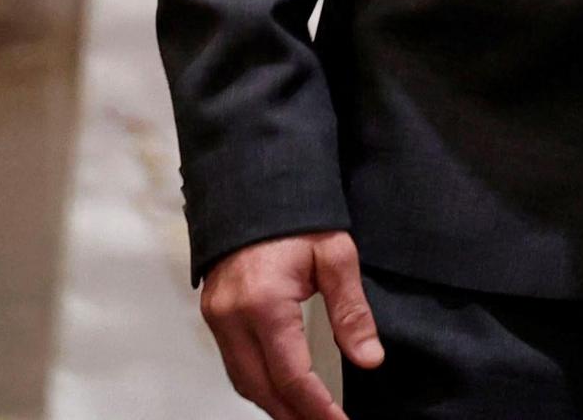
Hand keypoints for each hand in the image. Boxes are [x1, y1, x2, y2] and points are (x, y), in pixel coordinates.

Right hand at [201, 230, 383, 419]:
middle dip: (295, 416)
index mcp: (263, 302)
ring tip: (307, 417)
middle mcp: (232, 316)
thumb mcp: (334, 255)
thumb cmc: (294, 216)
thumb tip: (369, 358)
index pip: (291, 375)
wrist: (253, 186)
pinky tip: (281, 392)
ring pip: (243, 381)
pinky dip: (258, 385)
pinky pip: (233, 364)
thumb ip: (351, 310)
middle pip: (262, 388)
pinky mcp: (213, 313)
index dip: (318, 408)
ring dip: (275, 405)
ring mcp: (217, 316)